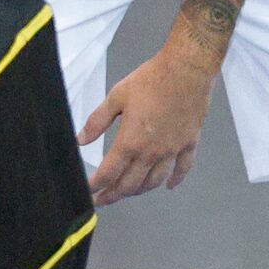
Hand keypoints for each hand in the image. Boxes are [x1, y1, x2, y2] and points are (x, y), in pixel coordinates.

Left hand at [80, 45, 215, 203]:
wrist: (187, 69)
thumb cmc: (152, 79)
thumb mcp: (117, 96)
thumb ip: (97, 121)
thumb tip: (80, 140)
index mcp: (130, 141)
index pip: (109, 173)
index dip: (96, 186)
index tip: (88, 191)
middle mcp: (151, 152)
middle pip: (130, 184)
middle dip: (114, 195)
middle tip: (103, 199)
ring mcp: (172, 150)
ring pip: (154, 181)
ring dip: (139, 190)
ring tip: (128, 192)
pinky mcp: (188, 143)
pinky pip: (183, 168)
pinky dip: (175, 180)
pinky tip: (169, 186)